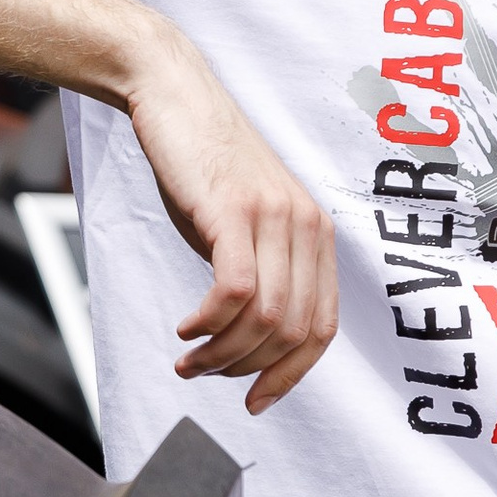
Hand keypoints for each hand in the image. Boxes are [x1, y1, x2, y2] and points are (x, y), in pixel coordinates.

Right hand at [122, 23, 338, 412]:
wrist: (174, 97)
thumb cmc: (202, 164)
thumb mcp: (243, 222)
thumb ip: (259, 269)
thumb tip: (250, 337)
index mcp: (316, 234)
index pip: (322, 328)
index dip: (291, 374)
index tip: (256, 399)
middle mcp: (306, 226)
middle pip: (293, 331)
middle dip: (247, 369)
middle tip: (205, 375)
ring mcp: (273, 216)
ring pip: (265, 318)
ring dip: (222, 354)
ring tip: (189, 360)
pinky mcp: (233, 209)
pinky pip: (234, 290)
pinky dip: (209, 324)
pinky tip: (186, 329)